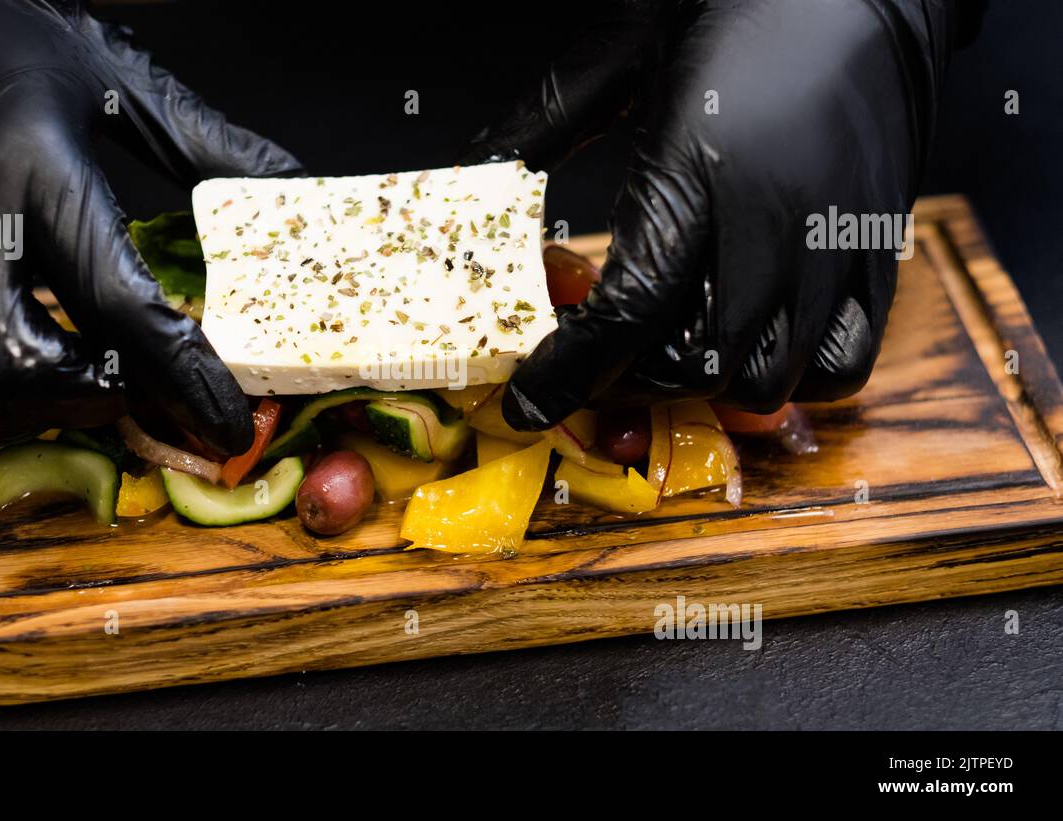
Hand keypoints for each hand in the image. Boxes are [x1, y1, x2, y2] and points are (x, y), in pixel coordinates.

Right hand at [0, 0, 301, 451]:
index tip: (228, 425)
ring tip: (45, 393)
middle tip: (121, 390)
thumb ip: (204, 137)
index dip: (185, 381)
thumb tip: (291, 178)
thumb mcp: (112, 72)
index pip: (122, 306)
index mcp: (37, 173)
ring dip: (0, 417)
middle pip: (16, 366)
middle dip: (85, 400)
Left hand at [463, 0, 971, 428]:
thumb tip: (476, 168)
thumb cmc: (735, 2)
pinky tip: (755, 348)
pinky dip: (794, 380)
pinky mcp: (878, 248)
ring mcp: (833, 239)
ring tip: (672, 354)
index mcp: (698, 166)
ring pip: (773, 376)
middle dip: (634, 382)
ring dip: (709, 388)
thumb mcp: (622, 51)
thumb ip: (543, 121)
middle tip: (598, 363)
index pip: (629, 307)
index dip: (570, 371)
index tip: (529, 401)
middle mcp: (772, 216)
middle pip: (699, 361)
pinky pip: (848, 359)